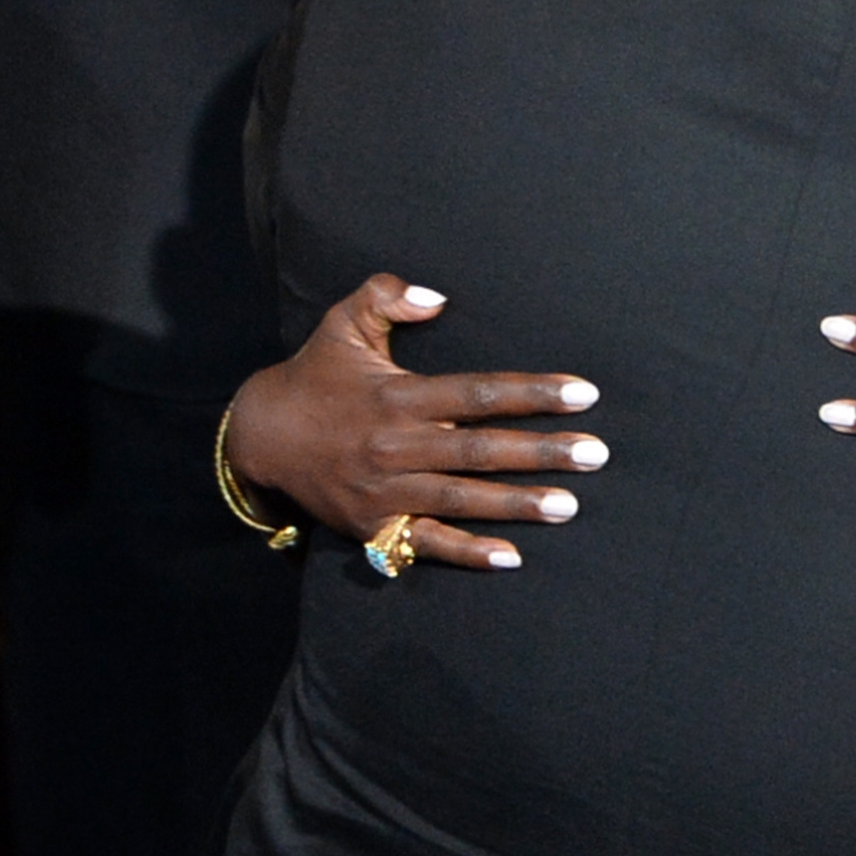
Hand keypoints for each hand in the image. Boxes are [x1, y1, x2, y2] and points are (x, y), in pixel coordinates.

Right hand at [223, 274, 608, 569]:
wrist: (259, 437)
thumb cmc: (316, 375)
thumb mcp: (342, 323)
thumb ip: (386, 297)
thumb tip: (436, 297)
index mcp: (400, 397)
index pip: (479, 393)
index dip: (533, 393)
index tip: (584, 394)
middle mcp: (397, 446)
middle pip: (481, 450)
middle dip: (542, 452)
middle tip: (597, 455)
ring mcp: (386, 492)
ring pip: (462, 499)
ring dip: (517, 504)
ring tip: (570, 505)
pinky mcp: (374, 526)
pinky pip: (426, 544)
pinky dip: (467, 553)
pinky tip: (511, 558)